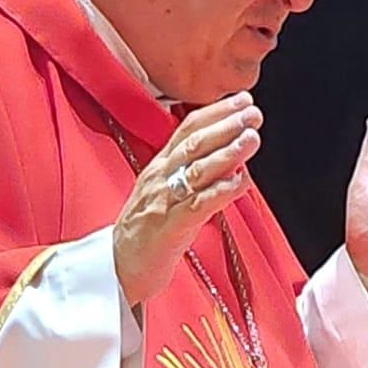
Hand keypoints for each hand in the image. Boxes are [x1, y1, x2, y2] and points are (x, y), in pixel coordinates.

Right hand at [113, 92, 262, 305]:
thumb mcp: (166, 194)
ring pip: (197, 171)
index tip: (241, 99)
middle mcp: (159, 179)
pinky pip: (198, 206)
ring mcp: (163, 202)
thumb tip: (230, 158)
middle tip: (252, 112)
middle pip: (193, 144)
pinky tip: (241, 181)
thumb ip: (192, 174)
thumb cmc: (146, 233)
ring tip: (251, 138)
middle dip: (225, 125)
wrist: (116, 268)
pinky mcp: (169, 228)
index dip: (215, 112)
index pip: (186, 129)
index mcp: (158, 167)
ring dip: (228, 153)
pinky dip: (221, 191)